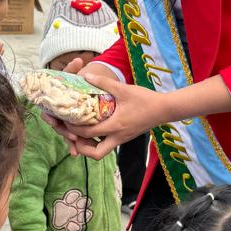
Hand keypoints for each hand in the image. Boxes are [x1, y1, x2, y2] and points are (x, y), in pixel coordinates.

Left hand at [45, 62, 163, 160]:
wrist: (164, 109)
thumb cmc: (145, 99)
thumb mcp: (123, 89)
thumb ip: (103, 82)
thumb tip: (86, 76)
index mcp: (115, 126)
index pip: (88, 133)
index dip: (73, 129)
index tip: (65, 121)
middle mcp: (117, 137)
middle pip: (95, 154)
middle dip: (81, 147)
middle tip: (73, 134)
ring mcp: (122, 139)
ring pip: (102, 152)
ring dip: (90, 146)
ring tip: (81, 133)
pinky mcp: (125, 137)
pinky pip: (108, 144)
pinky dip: (98, 140)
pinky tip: (95, 128)